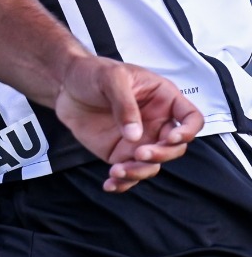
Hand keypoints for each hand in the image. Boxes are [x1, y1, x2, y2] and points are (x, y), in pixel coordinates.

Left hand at [54, 56, 202, 191]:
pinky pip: (129, 172)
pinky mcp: (121, 153)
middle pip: (174, 148)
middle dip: (161, 155)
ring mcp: (140, 140)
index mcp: (163, 100)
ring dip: (140, 172)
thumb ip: (125, 104)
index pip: (191, 118)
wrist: (65, 84)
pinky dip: (123, 182)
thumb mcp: (111, 78)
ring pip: (153, 165)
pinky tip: (111, 183)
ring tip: (118, 170)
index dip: (188, 131)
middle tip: (139, 153)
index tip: (171, 137)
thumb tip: (135, 136)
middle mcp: (156, 123)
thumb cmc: (92, 73)